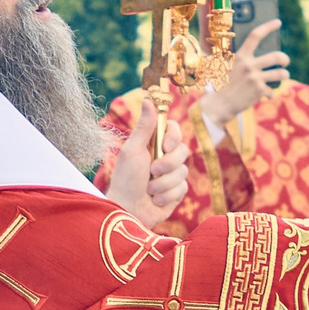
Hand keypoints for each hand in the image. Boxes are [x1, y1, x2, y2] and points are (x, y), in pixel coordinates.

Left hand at [103, 100, 190, 229]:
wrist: (127, 210)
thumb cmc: (125, 179)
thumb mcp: (133, 150)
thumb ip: (144, 126)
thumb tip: (149, 98)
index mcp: (153, 144)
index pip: (174, 129)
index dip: (173, 136)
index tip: (165, 145)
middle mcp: (164, 157)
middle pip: (183, 150)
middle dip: (167, 164)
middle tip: (151, 172)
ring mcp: (172, 175)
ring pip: (183, 172)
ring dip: (163, 183)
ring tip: (148, 190)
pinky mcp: (176, 192)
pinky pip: (183, 188)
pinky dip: (167, 195)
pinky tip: (154, 200)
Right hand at [199, 21, 285, 128]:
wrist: (218, 105)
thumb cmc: (221, 85)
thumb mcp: (226, 67)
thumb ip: (239, 60)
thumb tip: (252, 55)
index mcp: (240, 56)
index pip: (256, 36)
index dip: (269, 27)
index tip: (278, 22)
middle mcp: (249, 65)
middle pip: (277, 57)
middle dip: (285, 59)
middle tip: (285, 62)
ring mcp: (255, 78)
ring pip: (281, 73)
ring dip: (284, 75)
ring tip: (282, 76)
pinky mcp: (259, 91)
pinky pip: (272, 90)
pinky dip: (270, 93)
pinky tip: (266, 95)